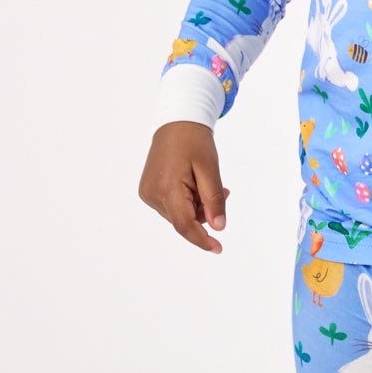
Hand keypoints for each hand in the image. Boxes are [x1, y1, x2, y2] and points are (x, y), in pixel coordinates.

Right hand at [138, 122, 230, 252]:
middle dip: (205, 213)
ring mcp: (148, 193)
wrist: (176, 123)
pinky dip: (188, 201)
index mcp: (165, 187)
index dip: (201, 239)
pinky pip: (173, 206)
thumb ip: (213, 199)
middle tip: (223, 192)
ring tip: (206, 183)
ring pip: (179, 214)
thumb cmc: (194, 142)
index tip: (218, 249)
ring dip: (197, 206)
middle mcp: (152, 193)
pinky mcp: (148, 191)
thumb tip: (218, 227)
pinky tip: (195, 185)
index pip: (184, 224)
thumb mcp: (209, 169)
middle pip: (184, 220)